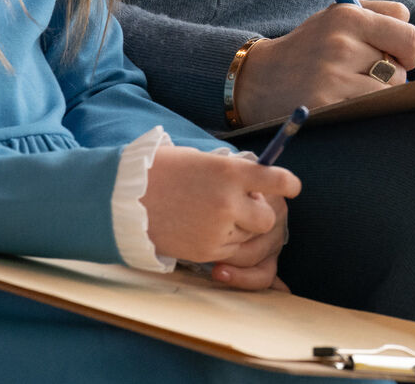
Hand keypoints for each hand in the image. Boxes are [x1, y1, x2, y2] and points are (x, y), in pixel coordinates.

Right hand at [141, 147, 299, 274]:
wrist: (123, 198)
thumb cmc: (164, 171)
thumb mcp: (203, 160)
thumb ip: (234, 173)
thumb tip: (261, 181)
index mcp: (229, 172)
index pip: (276, 180)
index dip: (288, 184)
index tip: (292, 186)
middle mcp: (227, 203)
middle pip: (269, 217)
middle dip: (261, 212)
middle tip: (243, 203)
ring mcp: (216, 231)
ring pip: (251, 238)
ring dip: (242, 228)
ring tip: (215, 213)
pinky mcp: (205, 252)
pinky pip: (232, 253)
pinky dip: (227, 243)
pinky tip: (205, 227)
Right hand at [233, 1, 414, 125]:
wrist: (258, 79)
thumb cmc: (309, 48)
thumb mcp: (336, 16)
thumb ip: (379, 15)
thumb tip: (411, 35)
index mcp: (347, 16)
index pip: (411, 37)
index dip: (408, 52)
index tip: (395, 58)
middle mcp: (341, 44)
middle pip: (401, 71)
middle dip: (389, 77)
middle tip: (361, 77)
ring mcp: (333, 77)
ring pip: (387, 94)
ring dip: (376, 97)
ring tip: (349, 91)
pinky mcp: (326, 106)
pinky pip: (368, 112)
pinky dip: (362, 112)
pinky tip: (341, 104)